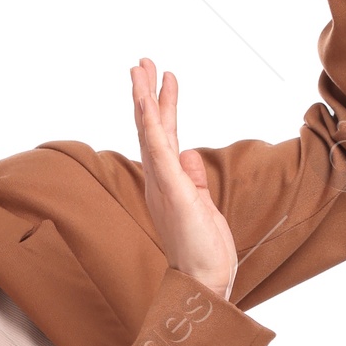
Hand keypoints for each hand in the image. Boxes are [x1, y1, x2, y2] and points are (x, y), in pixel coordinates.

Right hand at [128, 58, 237, 299]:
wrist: (204, 283)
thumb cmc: (204, 253)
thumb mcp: (202, 206)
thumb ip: (194, 179)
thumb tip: (190, 155)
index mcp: (166, 185)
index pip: (161, 139)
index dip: (160, 108)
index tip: (161, 81)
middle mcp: (158, 182)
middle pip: (149, 130)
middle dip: (146, 94)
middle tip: (143, 62)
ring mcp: (163, 185)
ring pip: (149, 133)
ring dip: (144, 99)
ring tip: (141, 68)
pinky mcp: (173, 191)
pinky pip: (158, 150)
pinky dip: (150, 123)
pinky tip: (146, 99)